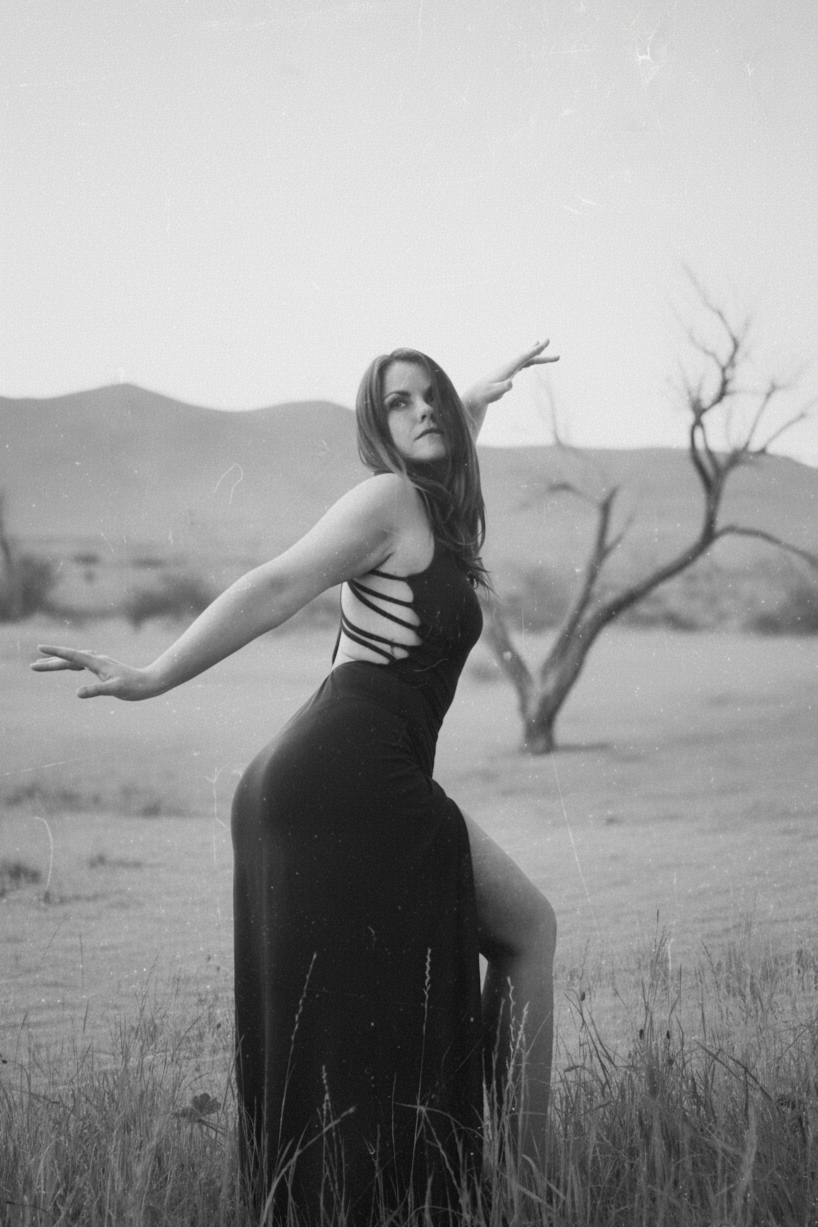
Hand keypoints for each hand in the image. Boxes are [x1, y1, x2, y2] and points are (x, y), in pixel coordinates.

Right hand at [30, 645, 156, 700]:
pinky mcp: (104, 668)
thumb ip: (96, 690)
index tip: (39, 649)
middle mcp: (97, 660)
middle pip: (69, 659)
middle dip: (50, 662)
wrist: (150, 682)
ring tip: (42, 666)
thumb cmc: (134, 686)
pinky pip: (82, 663)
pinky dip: (71, 663)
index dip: (55, 653)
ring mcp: (100, 663)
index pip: (72, 656)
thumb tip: (77, 693)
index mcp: (97, 663)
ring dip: (58, 662)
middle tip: (31, 667)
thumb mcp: (114, 690)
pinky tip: (69, 666)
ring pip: (74, 660)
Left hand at [462, 340, 558, 431]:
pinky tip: (533, 360)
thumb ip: (502, 388)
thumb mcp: (494, 392)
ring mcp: (510, 368)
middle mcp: (510, 365)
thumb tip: (511, 384)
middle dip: (542, 353)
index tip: (546, 341)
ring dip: (537, 354)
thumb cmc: (485, 394)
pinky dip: (530, 360)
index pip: (525, 356)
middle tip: (556, 351)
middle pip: (529, 357)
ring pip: (526, 359)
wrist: (477, 394)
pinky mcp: (509, 373)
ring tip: (545, 345)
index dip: (536, 349)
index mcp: (509, 367)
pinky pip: (522, 364)